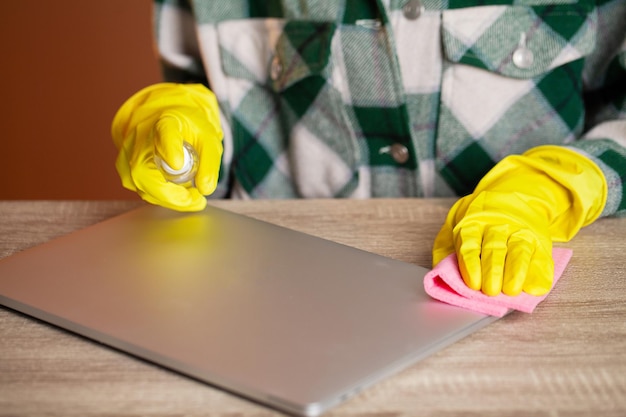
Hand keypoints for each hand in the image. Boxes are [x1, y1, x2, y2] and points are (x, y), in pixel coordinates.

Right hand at [111, 83, 222, 210]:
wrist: (162, 120)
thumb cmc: (186, 129)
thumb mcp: (207, 138)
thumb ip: (209, 163)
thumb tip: (205, 189)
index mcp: (166, 122)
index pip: (165, 133)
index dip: (169, 149)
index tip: (177, 163)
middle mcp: (140, 137)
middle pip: (144, 170)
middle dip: (171, 194)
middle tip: (196, 199)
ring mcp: (129, 155)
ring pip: (143, 186)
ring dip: (171, 199)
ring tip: (194, 198)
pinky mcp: (125, 171)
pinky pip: (143, 191)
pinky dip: (164, 199)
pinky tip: (180, 197)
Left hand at [432, 146, 606, 295]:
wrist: (510, 197)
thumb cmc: (475, 223)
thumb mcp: (453, 227)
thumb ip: (445, 249)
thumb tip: (440, 273)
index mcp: (472, 222)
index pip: (470, 243)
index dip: (472, 264)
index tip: (472, 283)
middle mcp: (497, 225)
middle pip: (495, 248)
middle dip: (493, 270)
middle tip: (490, 291)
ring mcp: (520, 231)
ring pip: (519, 250)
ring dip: (516, 272)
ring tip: (511, 291)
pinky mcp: (539, 239)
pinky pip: (542, 257)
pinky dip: (540, 274)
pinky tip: (535, 288)